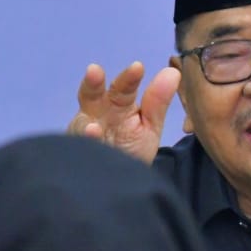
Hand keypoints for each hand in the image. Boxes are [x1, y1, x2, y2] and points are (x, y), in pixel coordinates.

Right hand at [65, 61, 180, 164]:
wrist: (121, 183)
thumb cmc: (132, 148)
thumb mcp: (148, 126)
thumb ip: (157, 102)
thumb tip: (174, 71)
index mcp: (118, 104)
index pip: (123, 88)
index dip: (129, 78)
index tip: (138, 67)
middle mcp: (97, 114)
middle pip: (92, 96)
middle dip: (92, 84)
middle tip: (94, 71)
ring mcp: (84, 135)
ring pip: (81, 125)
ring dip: (85, 127)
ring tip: (92, 127)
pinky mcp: (76, 154)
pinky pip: (79, 152)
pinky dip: (86, 149)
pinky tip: (91, 146)